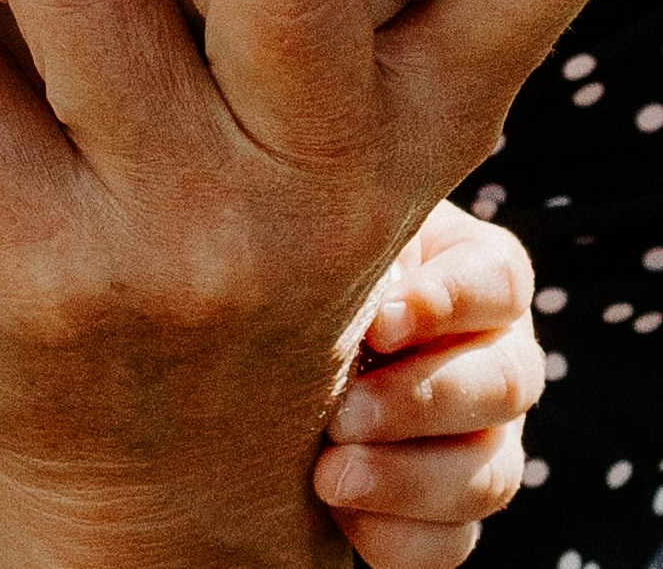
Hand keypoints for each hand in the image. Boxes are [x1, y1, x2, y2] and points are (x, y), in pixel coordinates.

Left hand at [316, 202, 542, 568]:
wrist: (269, 354)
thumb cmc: (305, 268)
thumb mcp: (331, 239)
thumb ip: (353, 243)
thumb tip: (358, 286)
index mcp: (476, 273)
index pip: (502, 280)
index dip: (450, 303)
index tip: (378, 325)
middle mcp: (499, 356)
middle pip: (507, 383)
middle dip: (419, 403)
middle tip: (341, 413)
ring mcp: (488, 440)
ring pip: (491, 474)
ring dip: (407, 480)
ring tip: (329, 475)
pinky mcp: (452, 513)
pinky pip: (453, 544)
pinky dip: (398, 537)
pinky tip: (340, 515)